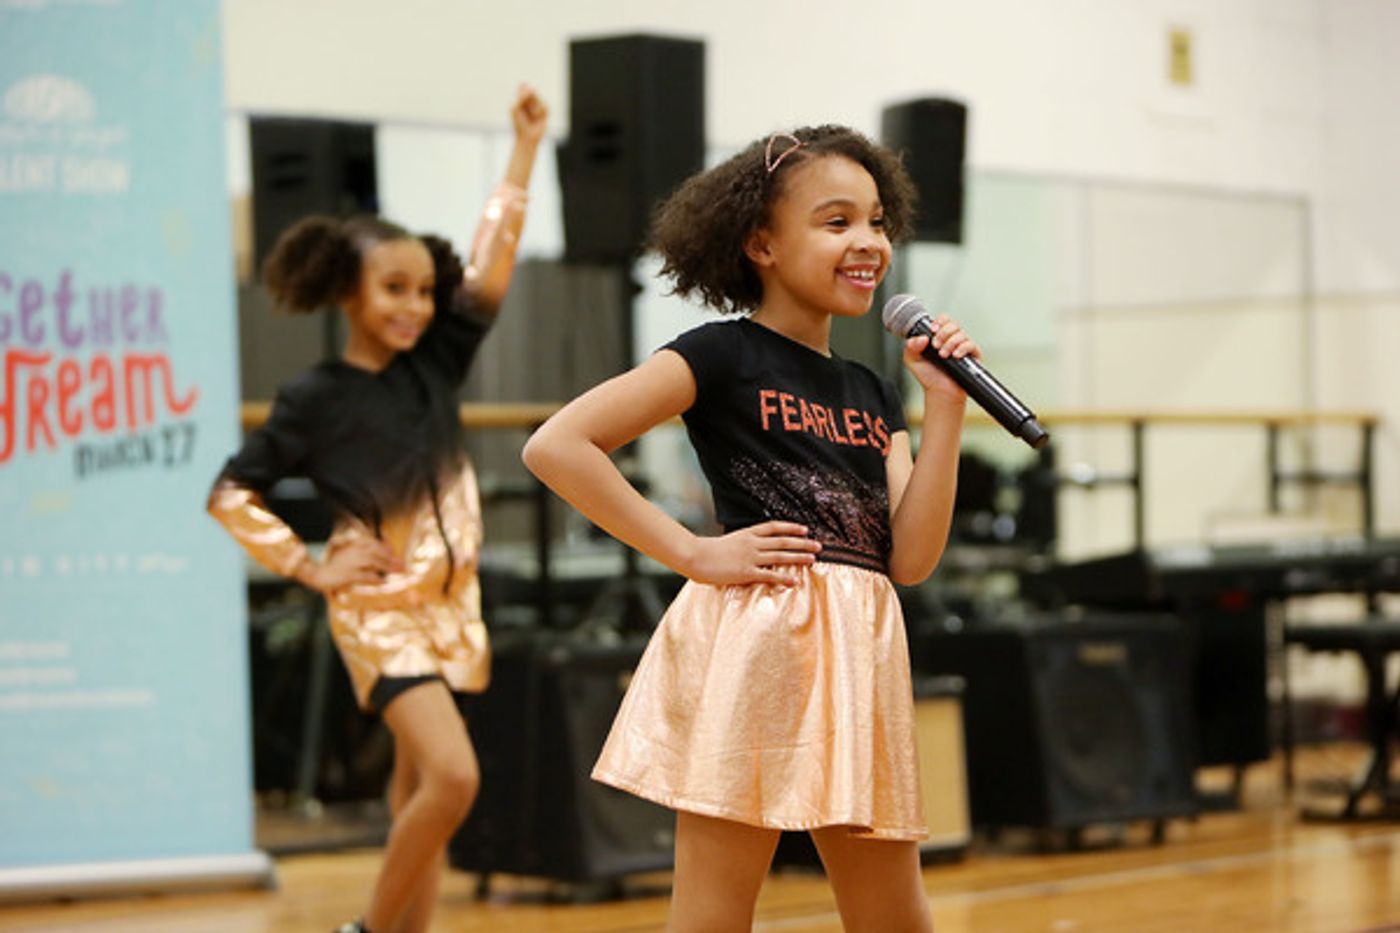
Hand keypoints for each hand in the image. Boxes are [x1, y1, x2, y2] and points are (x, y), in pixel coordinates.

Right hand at [299, 539, 403, 592]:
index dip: (384, 547)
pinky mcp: (349, 575)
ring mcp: (351, 563)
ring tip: (400, 570)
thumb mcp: (342, 554)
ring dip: (389, 566)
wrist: (315, 574)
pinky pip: (366, 576)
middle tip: (403, 564)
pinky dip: (376, 579)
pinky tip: (383, 581)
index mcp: (351, 546)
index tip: (392, 552)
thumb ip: (354, 550)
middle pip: (376, 552)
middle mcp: (353, 552)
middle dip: (391, 558)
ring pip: (374, 562)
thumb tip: (370, 555)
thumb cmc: (329, 565)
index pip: (371, 543)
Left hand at [510, 83, 547, 145]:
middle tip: (526, 106)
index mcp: (520, 101)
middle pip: (532, 92)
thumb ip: (522, 96)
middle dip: (530, 97)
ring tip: (532, 115)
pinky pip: (545, 106)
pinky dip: (540, 111)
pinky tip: (537, 117)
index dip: (523, 87)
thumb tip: (532, 88)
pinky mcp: (545, 112)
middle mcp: (529, 102)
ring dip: (535, 106)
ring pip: (539, 99)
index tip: (523, 86)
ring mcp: (537, 107)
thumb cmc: (519, 124)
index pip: (522, 88)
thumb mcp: (516, 108)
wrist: (527, 137)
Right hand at [683, 521, 821, 586]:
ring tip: (814, 559)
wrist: (695, 556)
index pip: (773, 527)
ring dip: (798, 557)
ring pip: (780, 555)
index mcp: (747, 534)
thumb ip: (740, 544)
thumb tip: (749, 547)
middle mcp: (752, 543)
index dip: (791, 527)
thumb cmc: (706, 551)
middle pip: (783, 541)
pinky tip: (795, 581)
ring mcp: (750, 557)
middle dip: (802, 542)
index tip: (804, 528)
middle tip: (819, 544)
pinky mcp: (746, 572)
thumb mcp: (727, 542)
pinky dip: (783, 578)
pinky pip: (769, 575)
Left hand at [903, 314, 980, 402]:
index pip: (943, 320)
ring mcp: (963, 347)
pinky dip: (962, 348)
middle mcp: (952, 339)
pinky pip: (971, 344)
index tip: (933, 330)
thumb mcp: (912, 360)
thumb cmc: (929, 377)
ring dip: (950, 343)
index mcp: (940, 337)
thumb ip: (911, 346)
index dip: (939, 321)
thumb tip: (922, 337)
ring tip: (943, 355)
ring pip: (961, 333)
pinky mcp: (972, 356)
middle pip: (953, 324)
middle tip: (936, 346)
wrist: (940, 392)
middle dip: (943, 333)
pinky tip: (955, 356)